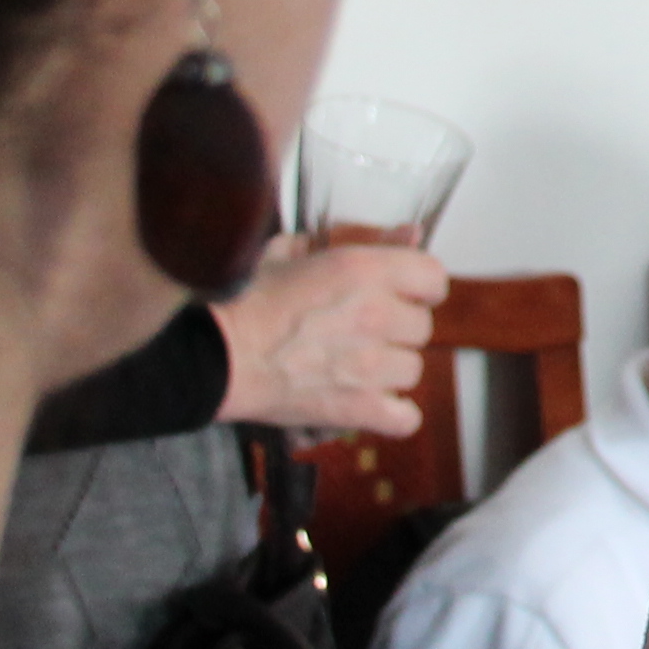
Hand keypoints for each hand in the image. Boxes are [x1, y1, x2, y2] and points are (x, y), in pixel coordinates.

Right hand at [212, 233, 446, 435]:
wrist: (213, 354)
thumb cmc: (246, 299)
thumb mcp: (297, 251)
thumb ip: (363, 239)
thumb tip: (411, 231)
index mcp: (365, 270)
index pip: (434, 278)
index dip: (419, 287)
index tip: (403, 294)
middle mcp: (375, 314)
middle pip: (422, 327)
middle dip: (397, 329)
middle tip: (361, 332)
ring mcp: (370, 365)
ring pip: (413, 370)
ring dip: (390, 370)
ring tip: (356, 367)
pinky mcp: (357, 408)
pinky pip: (405, 417)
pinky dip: (391, 413)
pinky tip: (369, 401)